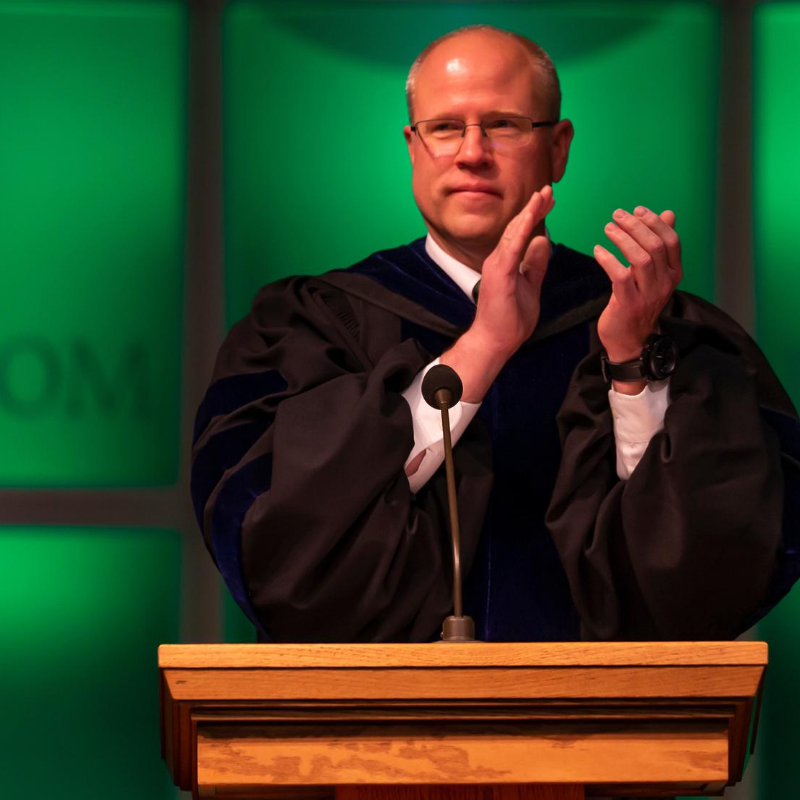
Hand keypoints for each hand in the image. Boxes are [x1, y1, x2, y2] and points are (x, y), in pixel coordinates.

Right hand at [441, 186, 553, 401]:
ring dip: (529, 212)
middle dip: (534, 208)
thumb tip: (543, 240)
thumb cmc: (509, 319)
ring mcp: (497, 265)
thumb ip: (535, 265)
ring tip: (543, 195)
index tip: (547, 201)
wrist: (495, 341)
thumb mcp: (530, 286)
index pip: (522, 234)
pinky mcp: (499, 273)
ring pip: (515, 232)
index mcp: (505, 262)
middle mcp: (498, 259)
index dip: (535, 216)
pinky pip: (513, 246)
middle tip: (548, 190)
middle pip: (518, 227)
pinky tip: (532, 214)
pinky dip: (523, 228)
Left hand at [593, 206, 681, 389]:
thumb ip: (659, 245)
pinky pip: (620, 276)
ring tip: (608, 228)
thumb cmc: (638, 303)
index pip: (671, 241)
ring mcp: (648, 295)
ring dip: (622, 239)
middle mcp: (665, 283)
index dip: (654, 222)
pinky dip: (608, 259)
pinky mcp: (629, 304)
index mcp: (673, 273)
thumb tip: (668, 213)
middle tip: (617, 215)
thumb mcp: (653, 274)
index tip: (637, 210)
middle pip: (655, 246)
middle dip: (635, 226)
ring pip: (640, 258)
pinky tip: (598, 250)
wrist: (631, 341)